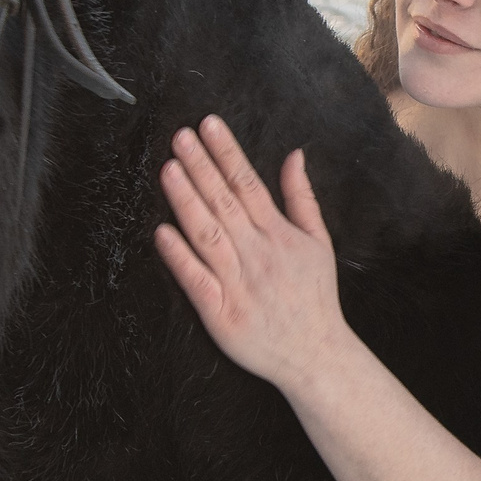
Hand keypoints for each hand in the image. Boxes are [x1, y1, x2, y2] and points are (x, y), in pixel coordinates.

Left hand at [154, 115, 345, 388]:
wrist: (317, 355)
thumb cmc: (314, 297)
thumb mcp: (319, 243)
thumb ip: (302, 198)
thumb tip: (294, 155)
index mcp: (279, 235)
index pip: (248, 184)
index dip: (226, 153)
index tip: (208, 125)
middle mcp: (257, 254)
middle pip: (224, 203)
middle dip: (201, 167)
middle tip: (180, 136)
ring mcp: (238, 284)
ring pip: (208, 235)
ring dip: (187, 201)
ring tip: (169, 169)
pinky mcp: (221, 313)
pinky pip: (197, 280)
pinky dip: (179, 257)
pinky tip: (162, 232)